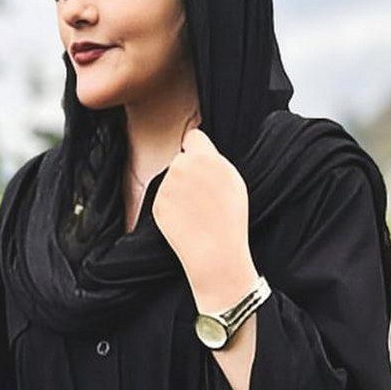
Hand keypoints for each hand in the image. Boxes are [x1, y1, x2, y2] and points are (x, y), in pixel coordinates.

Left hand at [152, 128, 257, 311]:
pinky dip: (172, 207)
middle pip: (181, 159)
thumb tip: (199, 149)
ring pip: (171, 180)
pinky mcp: (157, 203)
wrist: (215, 252)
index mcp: (204, 157)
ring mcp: (167, 185)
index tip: (200, 161)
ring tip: (197, 211)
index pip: (193, 137)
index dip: (197, 149)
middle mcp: (182, 166)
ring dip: (180, 190)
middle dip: (188, 171)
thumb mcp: (233, 181)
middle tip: (203, 195)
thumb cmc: (230, 218)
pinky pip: (164, 198)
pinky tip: (186, 220)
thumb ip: (214, 161)